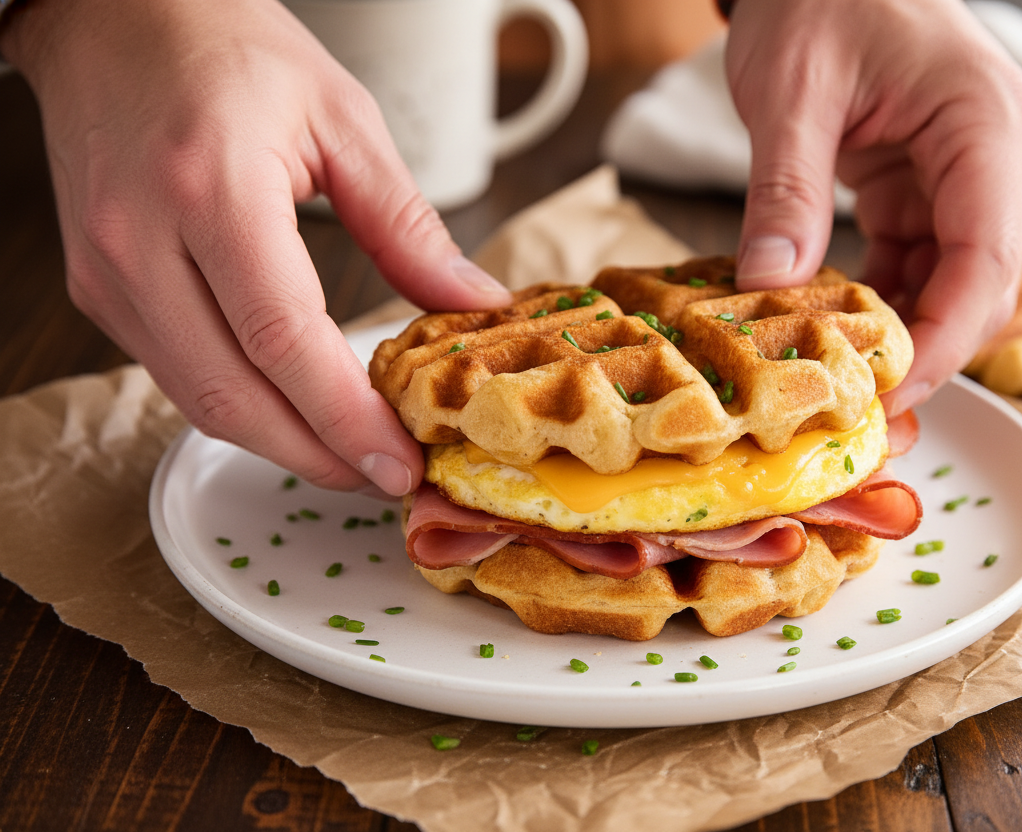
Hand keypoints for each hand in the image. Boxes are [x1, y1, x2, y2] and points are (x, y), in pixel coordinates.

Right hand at [1, 0, 511, 494]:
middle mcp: (141, 242)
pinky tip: (294, 409)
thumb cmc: (223, 47)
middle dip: (319, 456)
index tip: (401, 461)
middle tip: (387, 477)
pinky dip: (241, 405)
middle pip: (234, 397)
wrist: (111, 18)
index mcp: (212, 190)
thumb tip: (470, 302)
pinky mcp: (98, 289)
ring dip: (282, 442)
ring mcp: (108, 272)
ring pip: (199, 402)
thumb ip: (408, 224)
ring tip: (353, 453)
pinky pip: (175, 374)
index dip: (346, 420)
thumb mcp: (341, 119)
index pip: (284, 340)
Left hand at [723, 0, 1021, 414]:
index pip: (988, 258)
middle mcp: (990, 157)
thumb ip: (786, 191)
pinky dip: (876, 301)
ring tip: (841, 386)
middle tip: (863, 411)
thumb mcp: (791, 92)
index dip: (946, 338)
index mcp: (984, 126)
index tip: (894, 391)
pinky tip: (831, 334)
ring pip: (949, 283)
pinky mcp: (924, 186)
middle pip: (981, 284)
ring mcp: (961, 175)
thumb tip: (769, 289)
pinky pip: (913, 261)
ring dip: (899, 335)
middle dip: (927, 351)